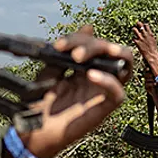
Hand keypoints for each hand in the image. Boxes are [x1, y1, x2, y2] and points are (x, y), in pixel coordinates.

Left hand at [21, 27, 129, 157]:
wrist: (33, 130)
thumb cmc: (41, 103)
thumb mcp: (50, 71)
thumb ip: (66, 53)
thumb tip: (88, 27)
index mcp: (86, 67)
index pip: (94, 44)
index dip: (78, 39)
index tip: (58, 45)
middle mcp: (98, 77)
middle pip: (112, 51)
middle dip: (95, 44)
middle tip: (74, 53)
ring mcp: (102, 92)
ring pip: (124, 67)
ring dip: (110, 54)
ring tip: (85, 56)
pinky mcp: (104, 109)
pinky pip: (118, 93)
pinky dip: (108, 81)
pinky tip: (90, 75)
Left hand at [132, 22, 157, 70]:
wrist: (152, 55)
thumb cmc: (153, 48)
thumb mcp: (153, 40)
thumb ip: (149, 35)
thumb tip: (147, 32)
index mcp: (150, 34)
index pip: (146, 25)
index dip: (143, 25)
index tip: (142, 26)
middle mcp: (145, 35)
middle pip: (140, 25)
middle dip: (138, 24)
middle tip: (136, 25)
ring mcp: (140, 38)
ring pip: (134, 29)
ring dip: (134, 30)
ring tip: (134, 31)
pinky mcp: (137, 42)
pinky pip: (133, 38)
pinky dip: (133, 39)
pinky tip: (135, 40)